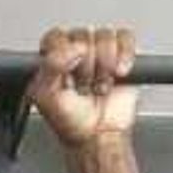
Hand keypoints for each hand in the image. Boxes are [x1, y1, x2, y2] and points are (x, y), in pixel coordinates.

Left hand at [28, 24, 138, 156]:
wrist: (99, 136)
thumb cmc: (71, 122)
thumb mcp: (46, 98)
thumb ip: (51, 66)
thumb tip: (74, 47)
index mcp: (52, 58)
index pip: (57, 36)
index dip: (65, 54)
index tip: (68, 74)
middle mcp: (75, 52)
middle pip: (83, 35)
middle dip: (86, 67)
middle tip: (84, 87)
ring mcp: (99, 53)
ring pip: (105, 36)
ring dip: (105, 65)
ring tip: (100, 86)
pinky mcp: (122, 55)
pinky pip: (125, 38)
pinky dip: (125, 55)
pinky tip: (119, 73)